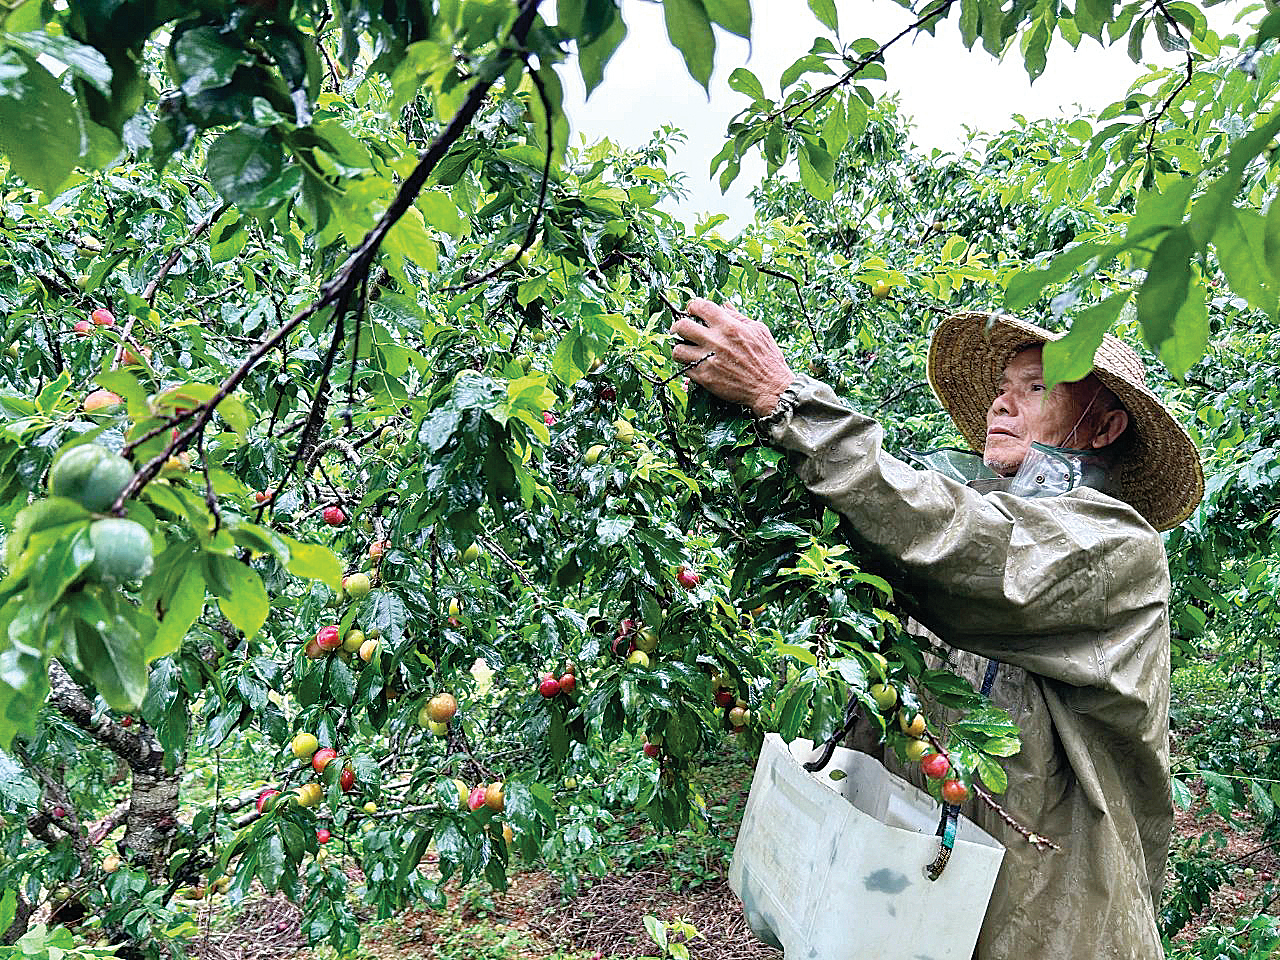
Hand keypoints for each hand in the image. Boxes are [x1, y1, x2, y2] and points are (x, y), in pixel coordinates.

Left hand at [671, 299, 795, 416]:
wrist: (770, 388)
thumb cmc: (768, 359)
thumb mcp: (759, 330)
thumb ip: (738, 317)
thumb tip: (725, 306)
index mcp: (729, 326)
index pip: (701, 307)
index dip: (692, 306)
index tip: (692, 310)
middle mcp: (716, 342)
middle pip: (682, 326)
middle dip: (678, 326)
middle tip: (680, 329)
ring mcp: (709, 361)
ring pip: (678, 350)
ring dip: (680, 348)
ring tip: (685, 349)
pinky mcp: (706, 378)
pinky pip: (685, 369)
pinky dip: (688, 366)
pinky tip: (694, 364)